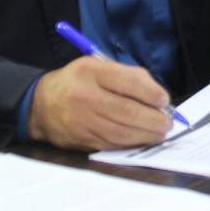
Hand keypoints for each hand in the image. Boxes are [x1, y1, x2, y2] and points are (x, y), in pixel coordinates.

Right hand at [28, 57, 173, 150]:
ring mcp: (81, 120)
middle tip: (168, 123)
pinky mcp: (81, 139)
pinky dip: (131, 144)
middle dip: (153, 119)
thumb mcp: (98, 66)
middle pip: (127, 111)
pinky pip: (111, 144)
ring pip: (121, 132)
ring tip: (159, 133)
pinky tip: (142, 140)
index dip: (151, 93)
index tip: (164, 100)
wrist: (41, 104)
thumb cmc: (79, 82)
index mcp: (91, 71)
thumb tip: (158, 96)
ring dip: (146, 135)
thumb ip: (128, 76)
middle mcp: (84, 95)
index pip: (128, 82)